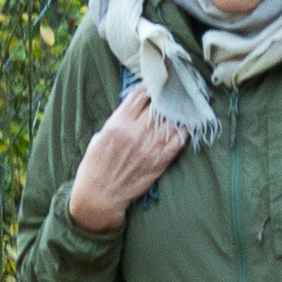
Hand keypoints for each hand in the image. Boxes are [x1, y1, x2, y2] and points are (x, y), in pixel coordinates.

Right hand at [64, 84, 190, 231]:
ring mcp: (150, 147)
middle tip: (169, 93)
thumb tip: (134, 110)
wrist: (100, 196)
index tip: (153, 86)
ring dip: (176, 112)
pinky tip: (185, 124)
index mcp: (118, 123)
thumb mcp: (100, 136)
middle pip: (157, 105)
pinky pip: (178, 141)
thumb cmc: (95, 166)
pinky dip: (184, 131)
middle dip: (163, 97)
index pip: (139, 96)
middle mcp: (135, 132)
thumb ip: (118, 121)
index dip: (148, 88)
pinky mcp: (160, 162)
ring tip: (180, 106)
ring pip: (171, 121)